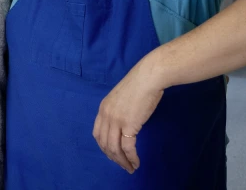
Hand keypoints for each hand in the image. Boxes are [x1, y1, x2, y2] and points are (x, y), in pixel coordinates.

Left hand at [93, 59, 164, 173]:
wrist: (148, 77)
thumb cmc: (139, 85)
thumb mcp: (121, 98)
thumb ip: (118, 111)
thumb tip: (124, 123)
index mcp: (103, 108)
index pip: (97, 134)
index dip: (104, 147)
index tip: (112, 154)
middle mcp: (106, 115)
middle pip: (104, 143)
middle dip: (113, 157)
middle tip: (122, 165)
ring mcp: (116, 120)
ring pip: (114, 148)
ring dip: (122, 161)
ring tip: (130, 168)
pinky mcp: (128, 125)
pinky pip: (127, 147)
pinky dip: (131, 158)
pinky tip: (136, 163)